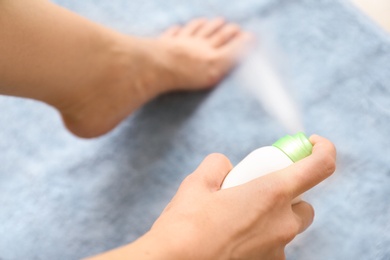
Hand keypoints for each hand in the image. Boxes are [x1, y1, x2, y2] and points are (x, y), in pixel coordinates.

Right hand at [88, 135, 335, 259]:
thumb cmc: (185, 227)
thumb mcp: (198, 183)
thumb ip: (219, 165)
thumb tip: (226, 166)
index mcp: (271, 194)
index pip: (319, 166)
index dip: (322, 149)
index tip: (312, 144)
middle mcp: (283, 224)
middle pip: (303, 203)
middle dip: (285, 194)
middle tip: (255, 192)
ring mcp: (278, 250)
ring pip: (285, 227)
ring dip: (270, 218)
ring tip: (234, 220)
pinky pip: (272, 246)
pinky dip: (259, 238)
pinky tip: (232, 239)